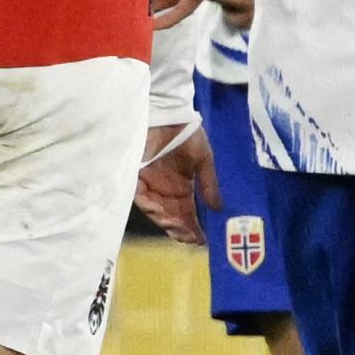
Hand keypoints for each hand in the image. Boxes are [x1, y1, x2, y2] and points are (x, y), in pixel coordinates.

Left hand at [135, 121, 221, 245]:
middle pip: (171, 217)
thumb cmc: (187, 134)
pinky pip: (140, 197)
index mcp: (182, 188)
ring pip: (156, 211)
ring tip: (177, 229)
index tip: (201, 239)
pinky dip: (149, 206)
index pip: (186, 214)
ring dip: (166, 222)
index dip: (192, 227)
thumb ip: (208, 183)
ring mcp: (150, 185)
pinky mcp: (136, 176)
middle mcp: (165, 191)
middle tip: (187, 238)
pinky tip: (160, 214)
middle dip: (178, 229)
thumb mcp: (203, 159)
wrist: (168, 114)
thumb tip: (219, 208)